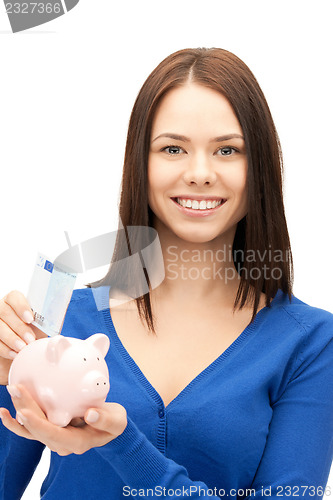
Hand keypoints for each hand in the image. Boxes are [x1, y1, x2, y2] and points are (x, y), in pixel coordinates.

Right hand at [0, 290, 46, 384]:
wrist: (25, 347)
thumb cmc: (34, 330)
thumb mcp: (42, 322)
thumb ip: (49, 316)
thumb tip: (61, 311)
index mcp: (15, 300)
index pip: (14, 297)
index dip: (21, 307)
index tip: (30, 318)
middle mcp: (2, 308)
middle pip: (4, 313)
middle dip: (19, 327)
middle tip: (30, 339)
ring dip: (11, 339)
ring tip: (23, 348)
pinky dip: (5, 349)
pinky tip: (15, 354)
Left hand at [0, 384, 126, 455]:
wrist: (110, 427)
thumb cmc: (113, 423)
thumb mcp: (116, 421)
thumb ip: (105, 419)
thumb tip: (90, 415)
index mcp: (77, 443)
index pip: (54, 435)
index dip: (37, 425)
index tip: (25, 412)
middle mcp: (61, 443)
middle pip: (38, 429)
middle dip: (25, 409)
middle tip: (16, 388)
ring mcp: (54, 437)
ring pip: (32, 427)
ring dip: (20, 409)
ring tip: (11, 392)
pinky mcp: (50, 429)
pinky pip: (31, 427)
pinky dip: (17, 421)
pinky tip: (5, 411)